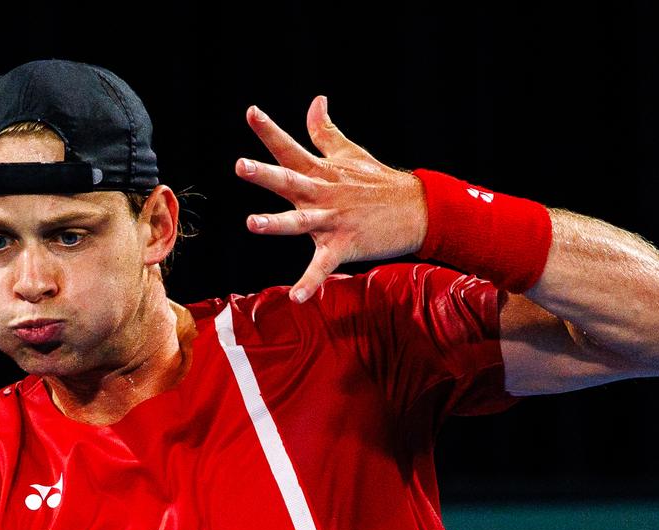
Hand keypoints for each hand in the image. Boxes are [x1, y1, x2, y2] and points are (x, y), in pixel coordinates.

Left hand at [235, 95, 427, 303]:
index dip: (269, 131)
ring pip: (299, 221)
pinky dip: (310, 283)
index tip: (251, 112)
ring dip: (276, 222)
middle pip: (289, 181)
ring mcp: (332, 220)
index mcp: (320, 173)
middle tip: (241, 165)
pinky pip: (322, 267)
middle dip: (264, 174)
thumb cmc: (378, 183)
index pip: (290, 148)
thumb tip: (315, 101)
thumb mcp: (350, 154)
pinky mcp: (343, 246)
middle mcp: (322, 194)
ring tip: (252, 223)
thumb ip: (325, 132)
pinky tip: (296, 298)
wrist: (418, 210)